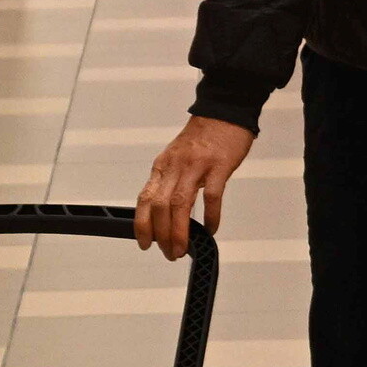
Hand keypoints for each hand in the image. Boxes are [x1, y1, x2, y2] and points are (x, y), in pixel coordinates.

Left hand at [134, 115, 253, 258]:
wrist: (224, 113)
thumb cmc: (202, 138)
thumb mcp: (176, 158)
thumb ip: (170, 182)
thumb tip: (165, 212)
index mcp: (162, 166)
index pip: (145, 199)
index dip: (142, 224)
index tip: (144, 243)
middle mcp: (175, 167)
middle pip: (161, 206)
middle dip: (162, 234)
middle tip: (168, 253)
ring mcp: (196, 166)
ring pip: (180, 204)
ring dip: (180, 231)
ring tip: (183, 249)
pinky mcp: (218, 166)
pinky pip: (211, 196)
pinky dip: (210, 216)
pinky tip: (211, 229)